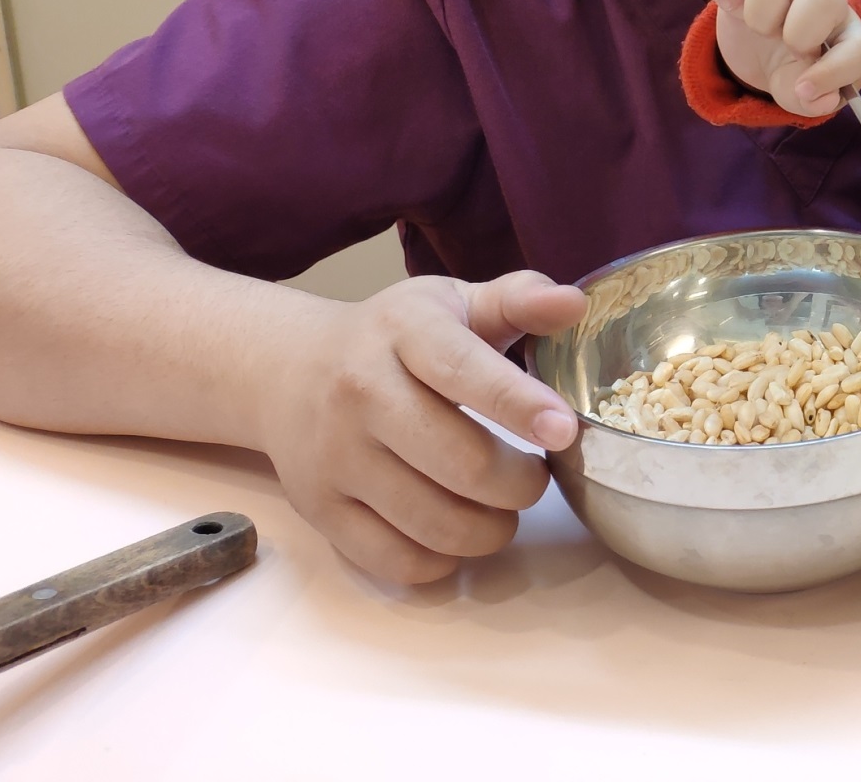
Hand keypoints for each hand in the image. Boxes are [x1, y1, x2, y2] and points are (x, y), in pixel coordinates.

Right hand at [257, 270, 586, 583]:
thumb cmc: (393, 337)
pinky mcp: (319, 509)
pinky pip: (395, 561)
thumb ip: (518, 300)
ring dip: (492, 530)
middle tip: (535, 478)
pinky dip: (442, 561)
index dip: (519, 405)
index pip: (464, 370)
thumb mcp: (452, 301)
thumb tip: (576, 304)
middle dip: (521, 484)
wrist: (285, 370)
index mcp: (404, 332)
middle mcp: (361, 393)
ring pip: (435, 522)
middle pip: (461, 463)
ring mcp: (335, 456)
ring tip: (503, 508)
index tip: (564, 431)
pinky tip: (455, 532)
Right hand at [703, 0, 860, 117]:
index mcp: (849, 38)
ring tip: (762, 32)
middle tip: (789, 50)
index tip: (805, 90)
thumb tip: (815, 98)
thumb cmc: (792, 74)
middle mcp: (824, 3)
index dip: (836, 71)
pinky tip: (728, 5)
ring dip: (761, 16)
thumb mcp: (800, 95)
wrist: (762, 56)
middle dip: (800, 34)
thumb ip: (810, 102)